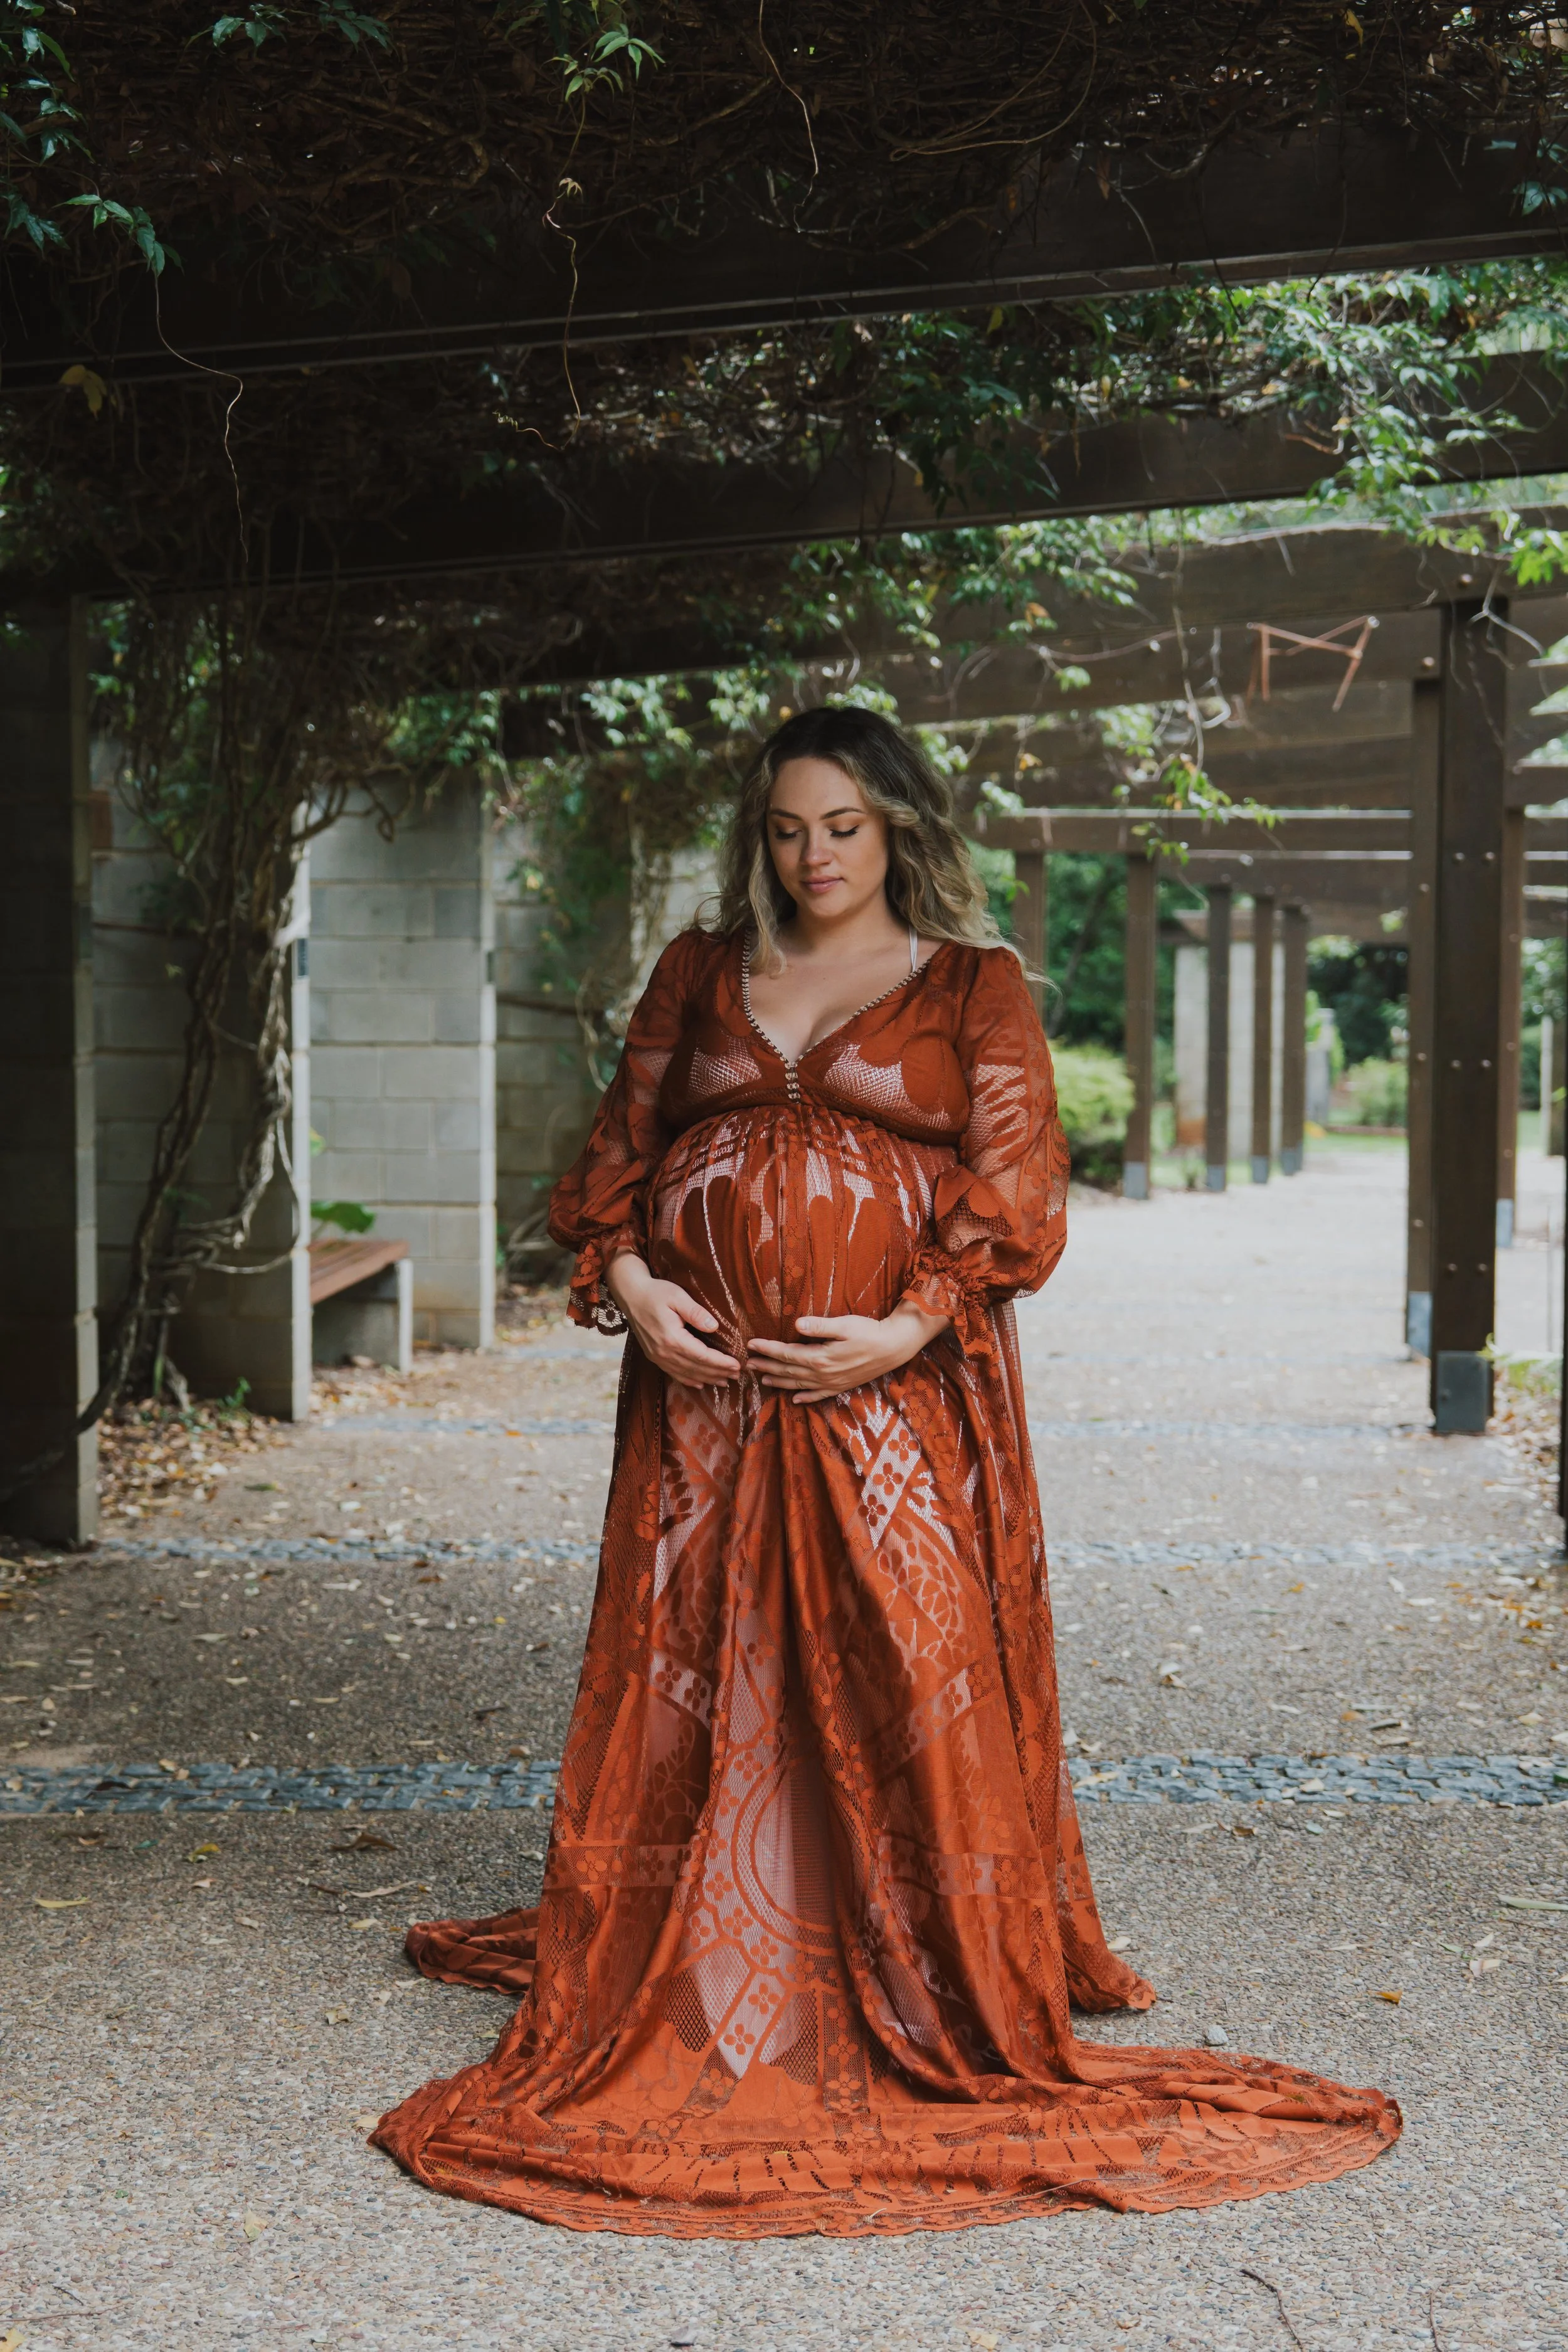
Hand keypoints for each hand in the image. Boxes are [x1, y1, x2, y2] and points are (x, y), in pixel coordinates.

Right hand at [605, 1255, 740, 1386]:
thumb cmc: (655, 1293)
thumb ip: (696, 1313)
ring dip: (707, 1379)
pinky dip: (689, 1380)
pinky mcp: (654, 1356)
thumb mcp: (677, 1297)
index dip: (721, 1363)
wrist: (631, 1295)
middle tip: (737, 1375)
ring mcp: (657, 1356)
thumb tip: (714, 1327)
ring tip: (725, 1381)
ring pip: (686, 1374)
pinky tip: (700, 1383)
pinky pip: (674, 1373)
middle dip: (718, 1373)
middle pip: (696, 1369)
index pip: (702, 1356)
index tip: (737, 1364)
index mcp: (672, 1338)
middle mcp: (663, 1352)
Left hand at [747, 1305, 948, 1403]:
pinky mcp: (841, 1387)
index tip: (751, 1344)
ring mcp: (831, 1383)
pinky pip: (818, 1396)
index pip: (786, 1354)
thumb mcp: (844, 1324)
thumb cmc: (869, 1331)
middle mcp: (822, 1374)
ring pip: (798, 1385)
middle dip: (766, 1367)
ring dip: (779, 1382)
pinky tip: (795, 1399)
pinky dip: (804, 1397)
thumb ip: (819, 1326)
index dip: (767, 1349)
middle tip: (747, 1365)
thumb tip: (796, 1324)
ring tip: (763, 1380)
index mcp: (820, 1357)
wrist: (894, 1348)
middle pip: (788, 1371)